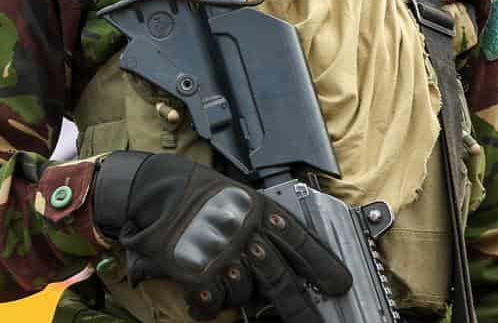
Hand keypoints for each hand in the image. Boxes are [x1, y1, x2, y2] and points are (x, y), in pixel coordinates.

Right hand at [93, 152, 351, 322]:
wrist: (157, 190)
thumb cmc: (200, 193)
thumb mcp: (241, 197)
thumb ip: (264, 223)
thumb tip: (288, 254)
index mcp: (260, 212)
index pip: (301, 242)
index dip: (323, 265)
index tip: (341, 284)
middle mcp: (245, 235)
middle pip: (281, 280)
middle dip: (301, 308)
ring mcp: (221, 256)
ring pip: (245, 294)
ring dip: (240, 294)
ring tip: (225, 277)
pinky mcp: (196, 272)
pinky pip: (212, 304)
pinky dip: (209, 307)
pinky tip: (204, 299)